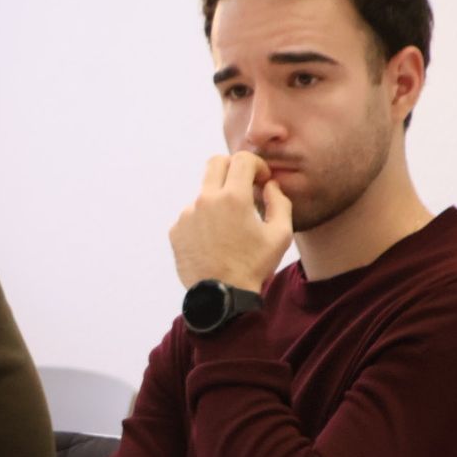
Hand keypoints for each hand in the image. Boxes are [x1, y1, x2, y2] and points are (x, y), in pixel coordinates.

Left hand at [169, 152, 292, 290]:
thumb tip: (270, 185)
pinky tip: (215, 241)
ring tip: (230, 228)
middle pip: (215, 163)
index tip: (261, 179)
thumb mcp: (280, 235)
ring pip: (204, 193)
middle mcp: (205, 200)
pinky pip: (191, 215)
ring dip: (218, 201)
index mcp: (233, 198)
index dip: (256, 164)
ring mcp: (187, 215)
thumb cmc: (253, 266)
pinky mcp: (176, 230)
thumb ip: (280, 202)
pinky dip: (204, 221)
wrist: (221, 297)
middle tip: (244, 186)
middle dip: (232, 168)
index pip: (242, 159)